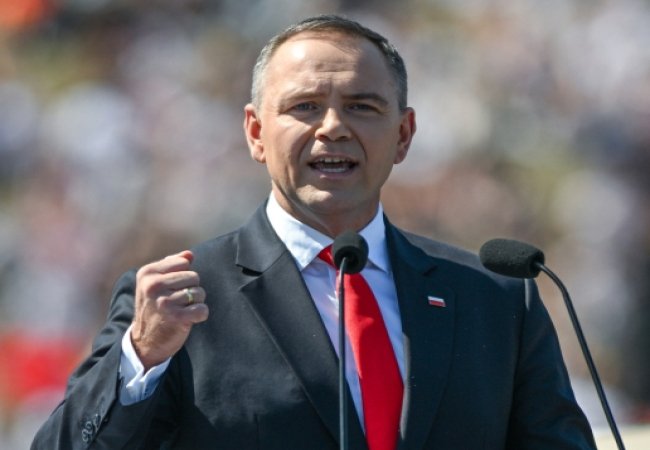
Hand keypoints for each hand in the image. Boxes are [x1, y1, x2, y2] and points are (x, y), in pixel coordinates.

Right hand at [130, 250, 207, 370]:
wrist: (145, 341)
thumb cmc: (154, 308)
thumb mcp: (155, 283)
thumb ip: (172, 265)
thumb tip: (190, 254)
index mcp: (148, 273)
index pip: (184, 262)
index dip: (184, 275)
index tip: (172, 288)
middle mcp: (154, 286)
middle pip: (194, 276)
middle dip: (191, 289)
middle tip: (178, 302)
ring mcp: (164, 302)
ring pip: (199, 293)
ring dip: (196, 303)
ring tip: (181, 310)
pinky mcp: (176, 318)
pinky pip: (202, 309)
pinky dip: (200, 314)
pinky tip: (189, 319)